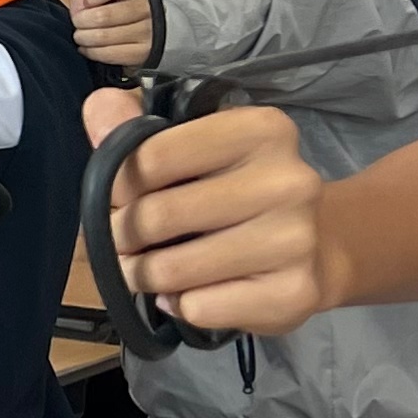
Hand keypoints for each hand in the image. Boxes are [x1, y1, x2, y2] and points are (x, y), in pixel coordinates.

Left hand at [69, 0, 156, 69]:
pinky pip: (108, 54)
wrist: (144, 25)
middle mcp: (147, 7)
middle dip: (80, 20)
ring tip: (83, 34)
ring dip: (84, 37)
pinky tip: (89, 46)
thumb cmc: (114, 4)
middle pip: (102, 15)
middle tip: (79, 21)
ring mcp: (148, 31)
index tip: (86, 0)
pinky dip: (91, 52)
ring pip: (102, 36)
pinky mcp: (143, 52)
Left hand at [102, 103, 329, 333]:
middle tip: (123, 241)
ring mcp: (296, 240)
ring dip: (141, 275)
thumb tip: (101, 109)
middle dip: (120, 235)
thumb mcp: (189, 145)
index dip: (116, 184)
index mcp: (260, 130)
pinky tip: (192, 292)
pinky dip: (178, 304)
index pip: (152, 156)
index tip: (117, 198)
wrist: (316, 249)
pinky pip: (197, 308)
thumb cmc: (231, 190)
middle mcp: (288, 181)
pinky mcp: (294, 293)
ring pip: (170, 270)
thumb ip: (134, 125)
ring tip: (149, 268)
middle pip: (155, 216)